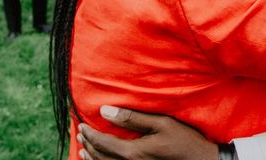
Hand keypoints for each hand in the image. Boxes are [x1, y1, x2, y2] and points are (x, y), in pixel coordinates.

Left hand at [77, 106, 216, 159]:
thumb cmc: (184, 141)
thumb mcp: (161, 123)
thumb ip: (132, 118)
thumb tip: (105, 110)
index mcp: (133, 154)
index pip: (102, 143)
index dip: (90, 133)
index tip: (82, 124)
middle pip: (100, 158)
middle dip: (88, 145)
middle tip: (81, 133)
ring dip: (92, 158)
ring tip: (84, 149)